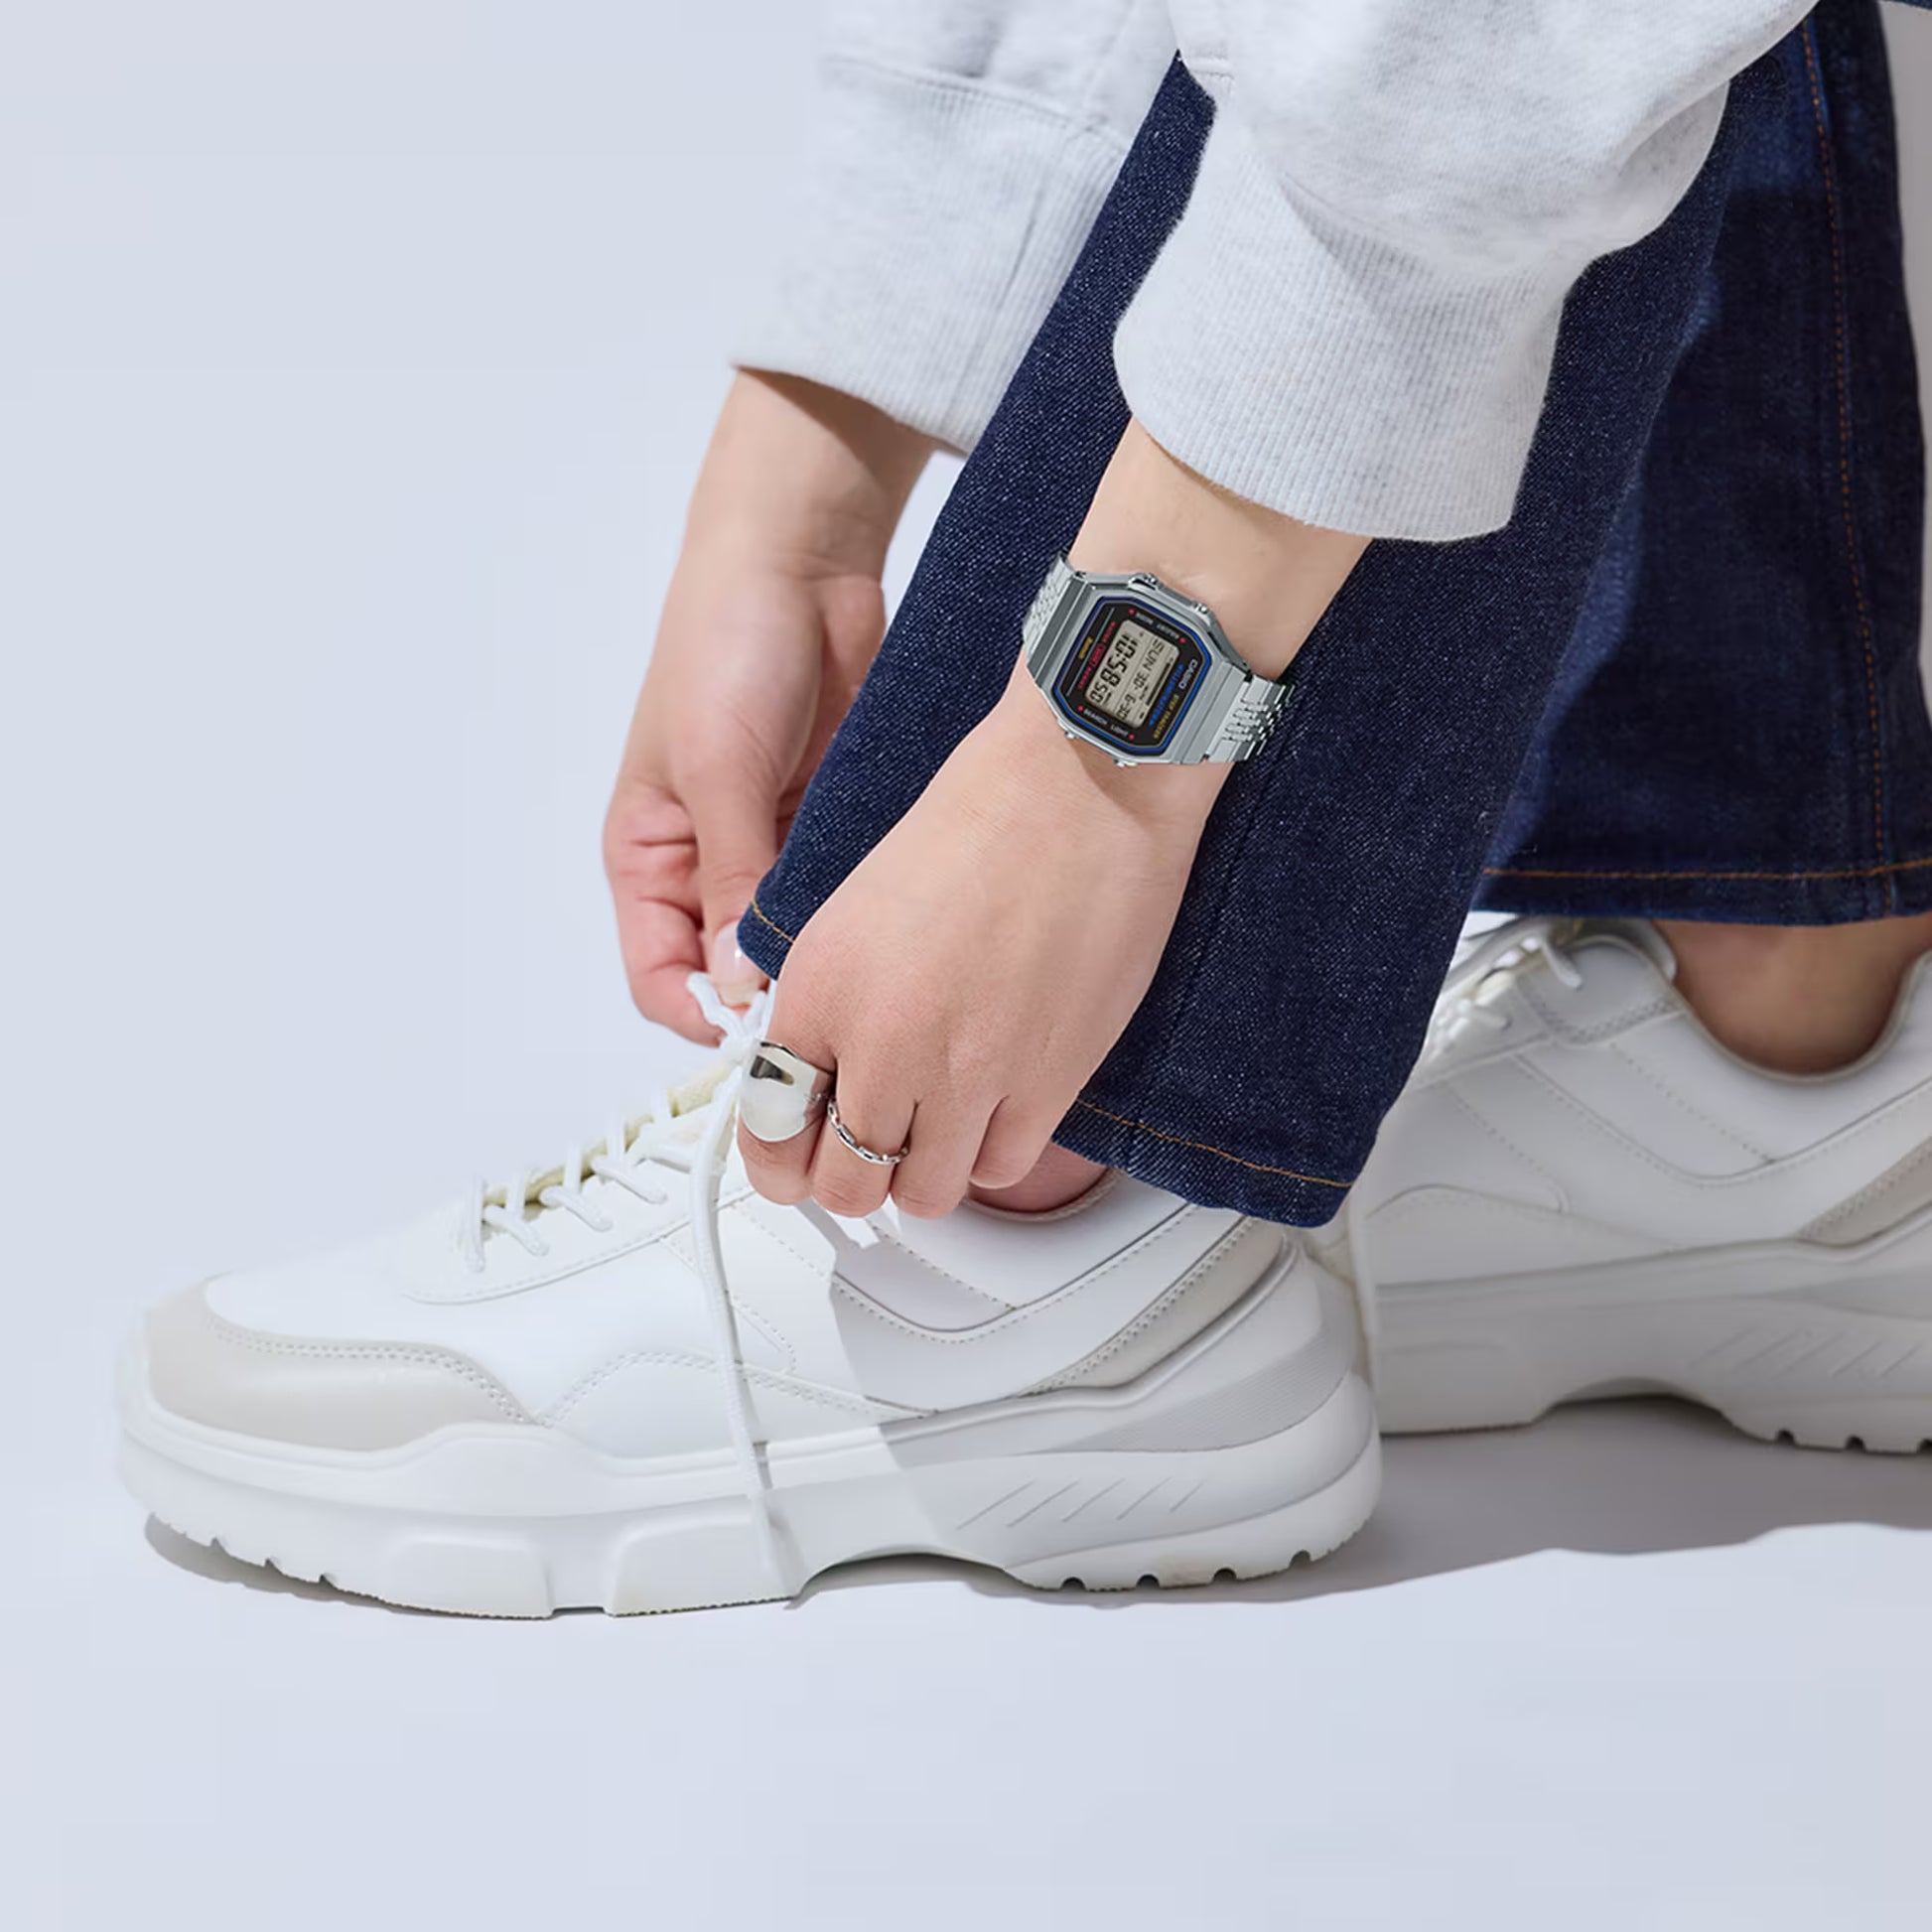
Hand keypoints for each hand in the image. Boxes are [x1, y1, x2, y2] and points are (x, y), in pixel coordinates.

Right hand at [605, 371, 931, 1040]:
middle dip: (775, 1003)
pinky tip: (900, 931)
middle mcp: (709, 867)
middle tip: (835, 1027)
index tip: (762, 1043)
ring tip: (875, 984)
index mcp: (648, 858)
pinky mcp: (835, 827)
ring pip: (798, 940)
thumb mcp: (718, 768)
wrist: (801, 558)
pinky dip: (865, 915)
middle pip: (734, 973)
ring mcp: (776, 850)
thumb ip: (733, 879)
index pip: (660, 977)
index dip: (701, 1021)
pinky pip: (847, 894)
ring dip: (827, 960)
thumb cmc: (725, 645)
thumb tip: (743, 988)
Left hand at [739, 422, 1368, 1214]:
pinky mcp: (1044, 1084)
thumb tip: (820, 1062)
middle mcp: (882, 1044)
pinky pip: (999, 1170)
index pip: (768, 1126)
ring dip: (921, 1174)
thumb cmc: (987, 810)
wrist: (1084, 782)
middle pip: (840, 1184)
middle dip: (846, 1176)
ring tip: (934, 1131)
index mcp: (819, 989)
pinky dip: (990, 1156)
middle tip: (865, 1151)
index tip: (794, 1152)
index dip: (779, 1153)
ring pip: (921, 1196)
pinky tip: (991, 1113)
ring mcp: (965, 1075)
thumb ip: (833, 994)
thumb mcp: (860, 901)